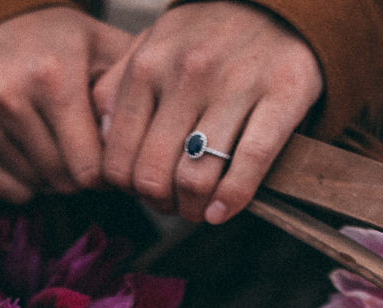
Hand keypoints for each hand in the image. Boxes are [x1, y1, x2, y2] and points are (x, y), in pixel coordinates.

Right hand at [0, 8, 132, 203]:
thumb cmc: (56, 45)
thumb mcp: (102, 46)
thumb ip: (131, 90)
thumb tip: (144, 143)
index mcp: (50, 76)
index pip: (89, 167)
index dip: (108, 170)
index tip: (110, 155)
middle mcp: (5, 97)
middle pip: (64, 181)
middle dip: (82, 174)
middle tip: (84, 150)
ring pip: (37, 187)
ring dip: (55, 176)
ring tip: (56, 143)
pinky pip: (8, 192)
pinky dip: (26, 182)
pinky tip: (28, 150)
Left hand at [94, 2, 322, 223]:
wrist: (277, 2)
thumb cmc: (206, 35)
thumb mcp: (151, 46)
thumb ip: (117, 87)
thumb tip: (100, 137)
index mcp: (148, 66)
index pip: (119, 158)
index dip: (129, 190)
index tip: (145, 193)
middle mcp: (187, 73)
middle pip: (154, 174)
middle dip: (161, 204)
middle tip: (174, 206)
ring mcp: (236, 84)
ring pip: (197, 176)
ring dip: (193, 209)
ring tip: (198, 209)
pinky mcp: (282, 93)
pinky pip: (249, 163)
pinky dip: (231, 200)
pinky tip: (220, 212)